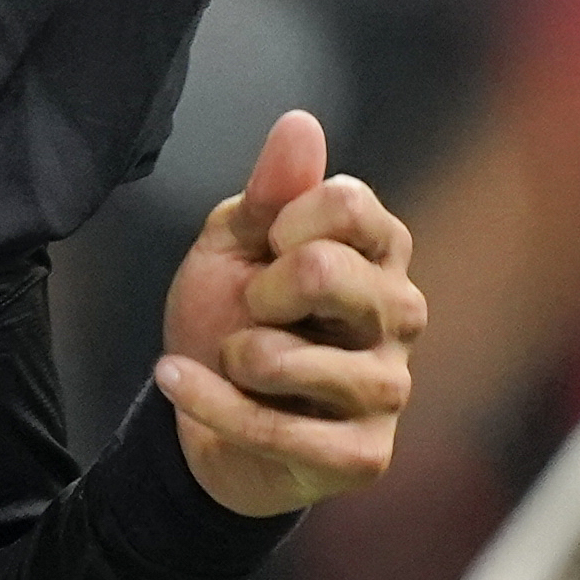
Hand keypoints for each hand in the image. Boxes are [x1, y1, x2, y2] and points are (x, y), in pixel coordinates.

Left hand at [155, 109, 425, 517]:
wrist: (202, 414)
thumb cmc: (231, 317)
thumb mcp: (234, 245)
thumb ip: (269, 191)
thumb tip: (300, 123)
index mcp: (381, 252)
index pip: (346, 203)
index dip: (281, 222)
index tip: (266, 247)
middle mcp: (401, 315)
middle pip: (323, 271)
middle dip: (256, 290)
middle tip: (252, 309)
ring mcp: (388, 390)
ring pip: (291, 359)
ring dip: (235, 356)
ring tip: (236, 359)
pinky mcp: (364, 456)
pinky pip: (275, 429)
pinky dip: (208, 403)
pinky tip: (179, 381)